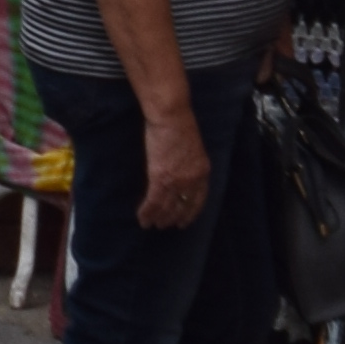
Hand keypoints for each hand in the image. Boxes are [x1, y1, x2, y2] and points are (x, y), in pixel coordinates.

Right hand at [138, 100, 211, 228]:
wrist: (171, 117)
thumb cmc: (180, 124)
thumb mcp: (193, 147)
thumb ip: (190, 163)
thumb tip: (180, 170)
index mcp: (202, 172)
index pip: (198, 200)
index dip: (190, 212)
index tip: (184, 221)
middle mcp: (192, 181)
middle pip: (182, 206)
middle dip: (173, 218)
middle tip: (165, 226)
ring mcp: (176, 182)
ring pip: (166, 207)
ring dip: (158, 218)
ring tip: (152, 226)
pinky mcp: (160, 178)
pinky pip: (153, 201)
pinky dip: (146, 212)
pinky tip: (142, 218)